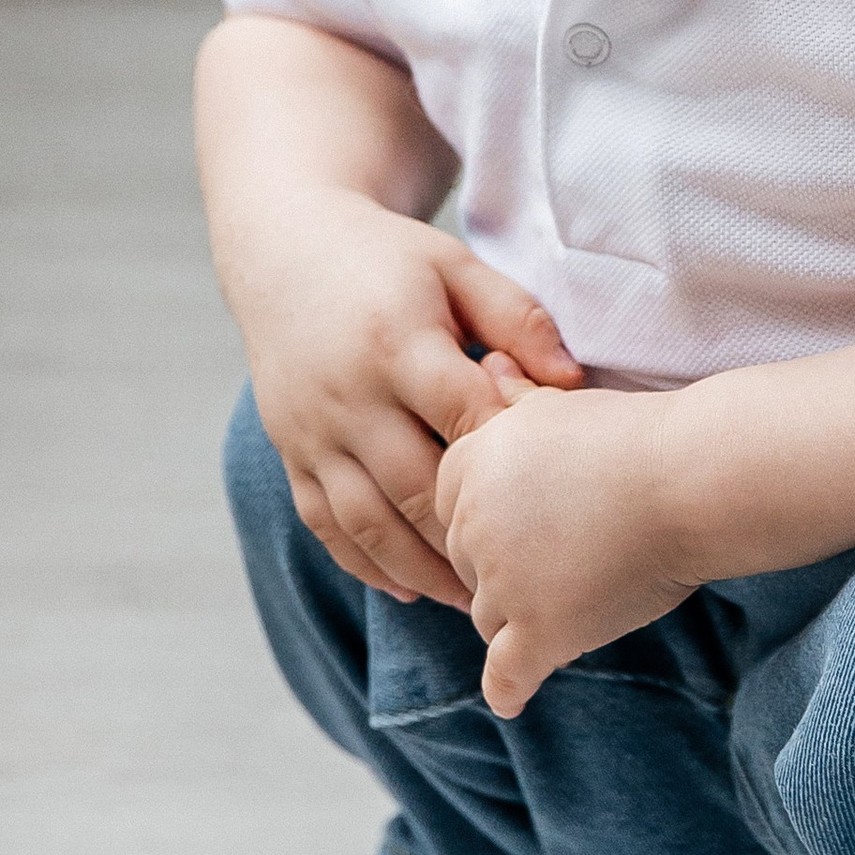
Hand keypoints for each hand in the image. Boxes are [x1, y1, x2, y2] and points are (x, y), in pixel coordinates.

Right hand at [239, 198, 582, 607]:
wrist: (283, 252)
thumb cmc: (389, 261)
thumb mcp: (455, 265)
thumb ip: (517, 317)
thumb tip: (571, 382)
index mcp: (396, 344)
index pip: (463, 417)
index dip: (508, 458)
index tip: (556, 493)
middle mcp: (348, 397)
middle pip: (415, 486)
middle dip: (469, 537)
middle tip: (525, 577)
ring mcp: (312, 433)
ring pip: (367, 521)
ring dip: (421, 569)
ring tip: (474, 602)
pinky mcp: (292, 454)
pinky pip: (325, 524)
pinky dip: (366, 564)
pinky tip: (410, 588)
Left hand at [432, 381, 699, 717]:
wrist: (692, 478)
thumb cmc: (638, 437)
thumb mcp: (563, 406)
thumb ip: (515, 397)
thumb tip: (488, 368)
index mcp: (469, 464)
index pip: (452, 510)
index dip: (495, 517)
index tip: (539, 516)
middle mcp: (472, 523)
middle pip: (468, 565)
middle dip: (506, 565)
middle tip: (568, 552)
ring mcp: (502, 582)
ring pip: (489, 615)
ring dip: (521, 614)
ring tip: (575, 595)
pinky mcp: (540, 630)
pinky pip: (506, 672)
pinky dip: (507, 686)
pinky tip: (509, 697)